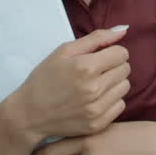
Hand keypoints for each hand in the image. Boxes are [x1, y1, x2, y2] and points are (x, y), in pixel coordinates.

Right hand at [6, 26, 132, 140]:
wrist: (30, 114)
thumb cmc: (45, 78)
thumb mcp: (64, 51)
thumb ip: (96, 38)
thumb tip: (124, 30)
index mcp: (86, 67)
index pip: (121, 53)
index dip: (111, 52)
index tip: (100, 57)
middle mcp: (94, 89)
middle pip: (125, 69)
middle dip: (113, 66)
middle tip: (96, 71)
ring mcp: (96, 109)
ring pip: (125, 87)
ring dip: (114, 83)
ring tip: (96, 84)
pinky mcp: (97, 124)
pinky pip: (120, 106)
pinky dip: (111, 100)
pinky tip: (95, 99)